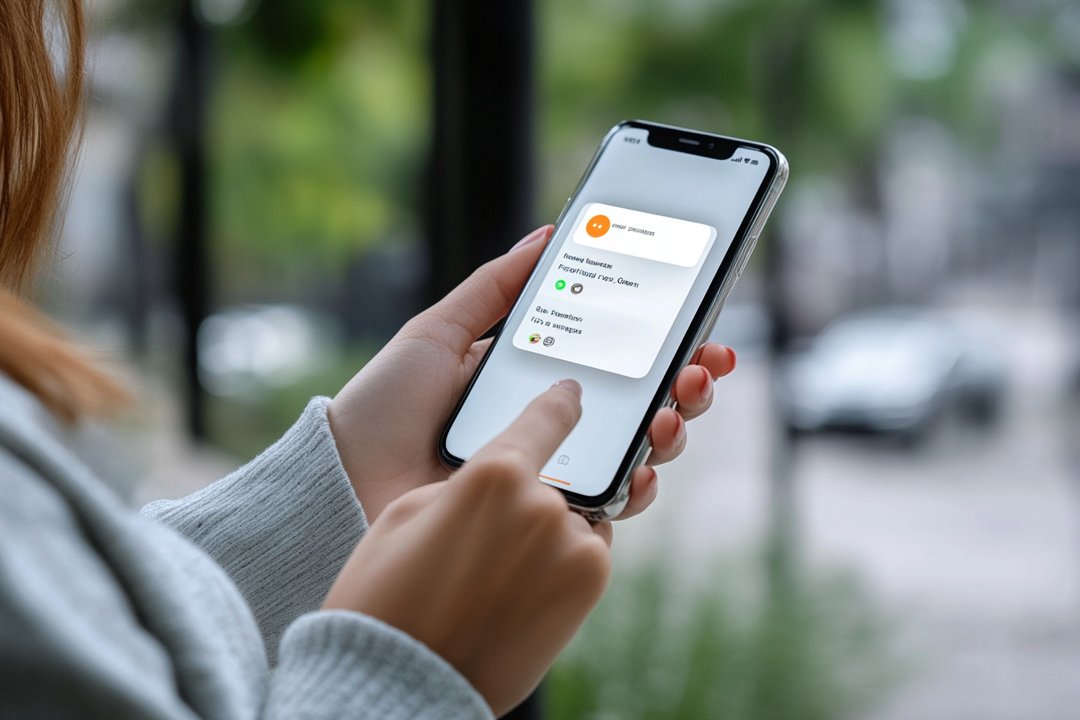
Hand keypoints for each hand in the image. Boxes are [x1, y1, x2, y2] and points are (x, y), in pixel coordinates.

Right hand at [324, 380, 609, 714]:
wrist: (399, 687)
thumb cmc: (386, 596)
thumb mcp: (406, 514)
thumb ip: (464, 483)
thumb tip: (495, 486)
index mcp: (494, 475)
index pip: (544, 419)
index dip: (558, 404)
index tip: (570, 395)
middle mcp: (543, 503)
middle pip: (549, 483)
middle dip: (523, 504)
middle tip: (484, 544)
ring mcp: (574, 546)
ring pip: (569, 519)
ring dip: (543, 535)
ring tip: (494, 577)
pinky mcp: (590, 583)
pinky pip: (582, 552)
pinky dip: (557, 562)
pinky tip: (512, 592)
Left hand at [328, 225, 736, 521]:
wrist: (346, 482)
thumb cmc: (385, 404)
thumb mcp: (439, 330)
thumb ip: (495, 286)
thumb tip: (549, 231)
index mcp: (535, 376)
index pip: (616, 355)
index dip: (664, 340)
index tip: (700, 321)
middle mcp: (553, 423)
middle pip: (641, 401)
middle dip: (687, 380)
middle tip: (702, 365)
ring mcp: (553, 470)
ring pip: (639, 451)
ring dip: (675, 426)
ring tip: (675, 409)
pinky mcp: (544, 515)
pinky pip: (610, 505)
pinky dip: (640, 486)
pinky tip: (645, 466)